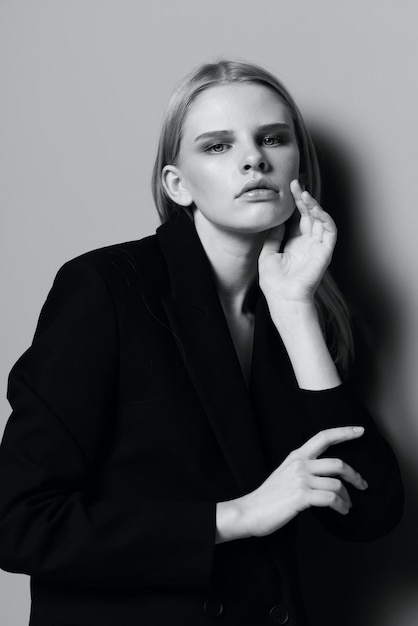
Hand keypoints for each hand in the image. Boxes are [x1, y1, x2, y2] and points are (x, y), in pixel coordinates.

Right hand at [219, 426, 367, 540]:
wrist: (250, 511)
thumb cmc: (269, 496)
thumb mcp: (285, 473)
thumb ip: (303, 468)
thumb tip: (326, 474)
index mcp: (296, 456)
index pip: (323, 437)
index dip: (344, 433)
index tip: (360, 431)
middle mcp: (300, 464)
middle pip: (338, 463)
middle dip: (355, 476)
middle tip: (363, 485)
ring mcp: (300, 480)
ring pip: (337, 484)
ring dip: (347, 498)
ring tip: (347, 506)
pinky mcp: (301, 496)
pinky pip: (331, 499)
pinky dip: (341, 506)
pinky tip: (342, 511)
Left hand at [258, 179, 336, 305]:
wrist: (283, 298)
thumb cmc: (274, 282)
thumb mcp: (268, 254)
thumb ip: (273, 236)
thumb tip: (276, 219)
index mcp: (294, 243)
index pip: (296, 218)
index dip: (294, 204)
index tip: (288, 189)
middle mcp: (307, 243)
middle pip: (308, 215)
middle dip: (303, 199)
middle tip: (295, 183)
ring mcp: (317, 246)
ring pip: (320, 220)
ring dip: (313, 205)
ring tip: (303, 193)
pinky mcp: (325, 251)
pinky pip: (329, 230)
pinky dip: (324, 218)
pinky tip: (314, 208)